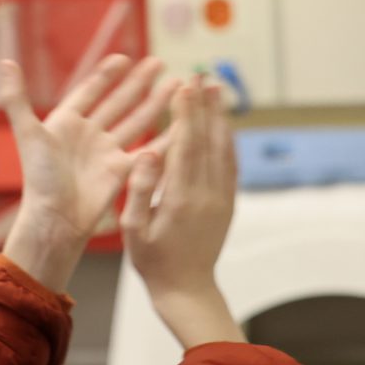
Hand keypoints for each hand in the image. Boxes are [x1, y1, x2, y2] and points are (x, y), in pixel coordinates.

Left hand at [0, 54, 178, 293]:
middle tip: (161, 62)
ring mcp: (109, 152)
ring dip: (157, 103)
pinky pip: (149, 148)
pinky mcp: (124, 171)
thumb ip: (17, 98)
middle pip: (119, 102)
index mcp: (67, 122)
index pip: (91, 91)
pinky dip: (166, 136)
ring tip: (179, 85)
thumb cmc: (39, 178)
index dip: (107, 75)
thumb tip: (5, 62)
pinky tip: (184, 123)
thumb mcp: (29, 133)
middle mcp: (90, 134)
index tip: (124, 57)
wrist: (57, 219)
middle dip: (140, 83)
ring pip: (138, 121)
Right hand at [121, 83, 243, 349]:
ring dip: (220, 117)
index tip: (184, 86)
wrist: (186, 289)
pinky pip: (231, 165)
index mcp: (180, 199)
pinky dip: (228, 140)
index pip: (186, 146)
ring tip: (216, 89)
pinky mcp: (227, 204)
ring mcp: (221, 199)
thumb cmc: (152, 261)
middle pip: (208, 140)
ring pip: (224, 149)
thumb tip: (146, 152)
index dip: (186, 113)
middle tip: (202, 75)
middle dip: (204, 106)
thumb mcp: (133, 230)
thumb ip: (138, 190)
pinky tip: (224, 124)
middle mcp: (207, 195)